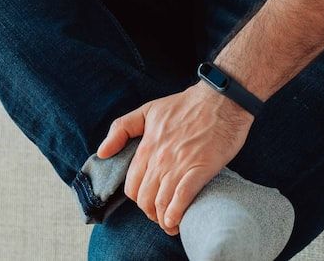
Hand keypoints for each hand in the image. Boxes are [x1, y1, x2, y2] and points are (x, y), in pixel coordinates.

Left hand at [95, 83, 252, 235]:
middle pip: (145, 199)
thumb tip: (102, 152)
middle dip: (151, 213)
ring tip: (170, 224)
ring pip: (161, 203)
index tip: (149, 203)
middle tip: (161, 216)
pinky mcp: (200, 168)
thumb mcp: (149, 110)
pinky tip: (176, 221)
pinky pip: (182, 198)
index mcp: (147, 146)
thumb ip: (122, 128)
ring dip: (163, 220)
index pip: (132, 186)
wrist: (222, 99)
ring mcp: (179, 164)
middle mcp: (160, 158)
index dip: (138, 200)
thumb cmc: (187, 105)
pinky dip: (176, 214)